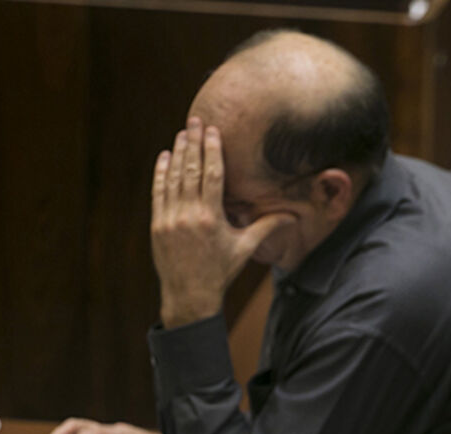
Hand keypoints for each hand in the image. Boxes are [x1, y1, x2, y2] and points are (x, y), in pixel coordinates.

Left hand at [150, 117, 292, 327]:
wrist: (190, 295)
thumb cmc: (221, 271)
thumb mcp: (245, 248)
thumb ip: (267, 227)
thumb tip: (293, 215)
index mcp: (211, 217)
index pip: (212, 174)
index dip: (212, 150)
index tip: (212, 130)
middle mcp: (188, 214)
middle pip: (191, 170)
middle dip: (193, 143)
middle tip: (194, 121)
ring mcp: (169, 219)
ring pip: (173, 178)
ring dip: (178, 154)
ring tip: (182, 134)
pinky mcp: (157, 224)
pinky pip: (158, 192)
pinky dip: (161, 173)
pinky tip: (165, 157)